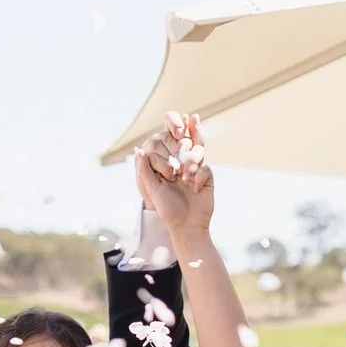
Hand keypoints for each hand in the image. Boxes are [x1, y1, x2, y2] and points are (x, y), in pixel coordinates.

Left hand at [133, 114, 213, 240]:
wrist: (186, 227)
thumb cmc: (167, 209)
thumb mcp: (152, 189)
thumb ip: (145, 169)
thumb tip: (138, 149)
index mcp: (170, 164)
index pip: (174, 142)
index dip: (178, 129)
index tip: (182, 120)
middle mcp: (184, 164)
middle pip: (190, 141)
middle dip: (189, 136)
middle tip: (185, 139)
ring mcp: (197, 170)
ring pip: (199, 151)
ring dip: (191, 160)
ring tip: (183, 177)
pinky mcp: (207, 178)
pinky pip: (205, 168)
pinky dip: (198, 176)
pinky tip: (193, 188)